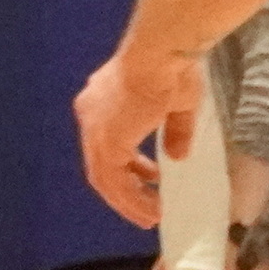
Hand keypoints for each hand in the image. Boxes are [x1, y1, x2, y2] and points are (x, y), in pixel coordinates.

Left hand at [74, 47, 200, 226]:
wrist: (160, 53)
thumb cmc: (171, 68)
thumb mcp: (177, 103)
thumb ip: (174, 131)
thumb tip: (177, 155)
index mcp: (102, 98)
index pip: (106, 140)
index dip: (127, 162)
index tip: (148, 176)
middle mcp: (91, 114)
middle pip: (102, 162)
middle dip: (126, 186)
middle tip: (148, 203)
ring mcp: (95, 131)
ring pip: (105, 179)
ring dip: (129, 201)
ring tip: (151, 215)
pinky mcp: (106, 145)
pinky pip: (116, 184)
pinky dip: (131, 200)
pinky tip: (151, 209)